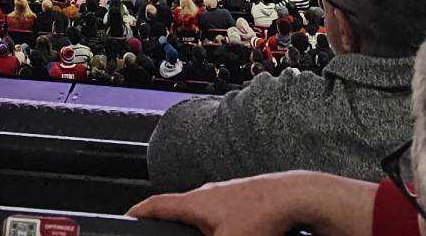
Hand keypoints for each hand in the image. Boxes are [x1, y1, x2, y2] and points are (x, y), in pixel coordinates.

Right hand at [128, 173, 377, 235]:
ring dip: (196, 223)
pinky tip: (229, 233)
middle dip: (168, 220)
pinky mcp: (247, 198)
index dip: (139, 212)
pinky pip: (223, 212)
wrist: (298, 197)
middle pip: (179, 206)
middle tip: (158, 227)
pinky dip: (217, 225)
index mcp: (197, 202)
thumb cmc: (264, 215)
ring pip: (204, 210)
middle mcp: (210, 193)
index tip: (127, 216)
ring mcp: (229, 193)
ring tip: (192, 233)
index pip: (158, 205)